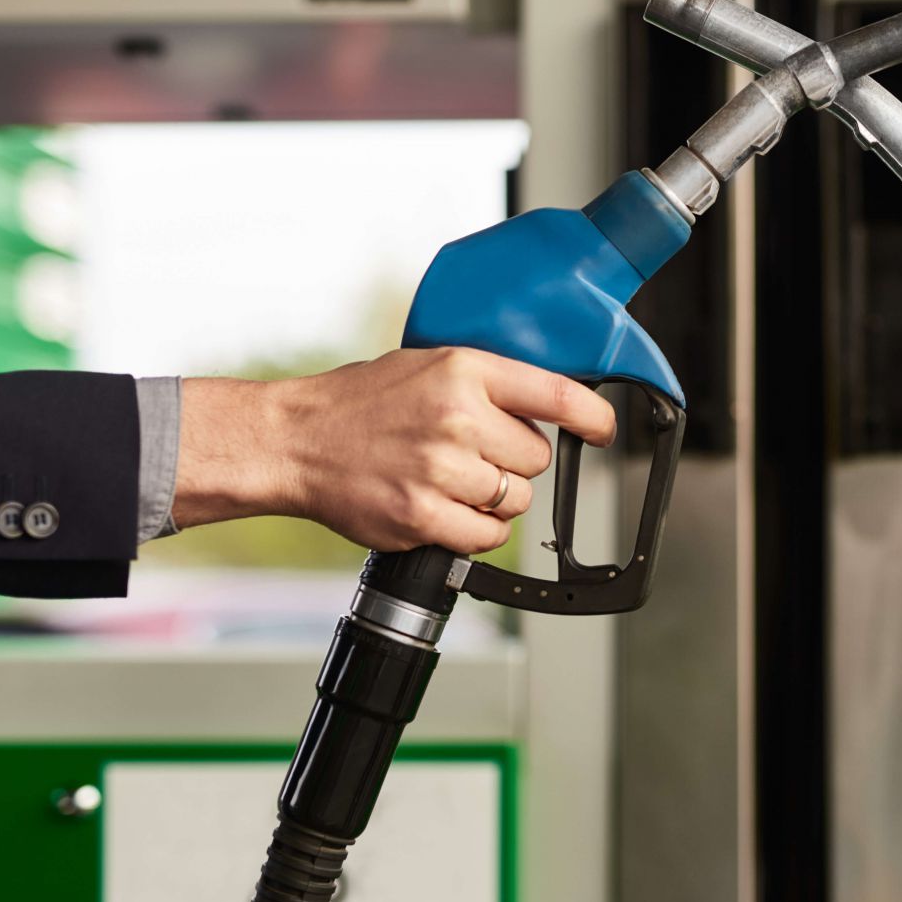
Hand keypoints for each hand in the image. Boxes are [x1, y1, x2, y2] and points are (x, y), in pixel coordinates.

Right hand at [175, 347, 616, 553]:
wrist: (296, 440)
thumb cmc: (361, 403)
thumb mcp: (428, 366)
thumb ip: (487, 384)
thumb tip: (548, 407)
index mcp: (464, 371)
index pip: (555, 395)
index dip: (592, 418)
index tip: (604, 431)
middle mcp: (457, 417)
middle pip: (536, 459)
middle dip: (512, 462)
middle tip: (471, 453)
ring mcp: (440, 469)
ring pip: (515, 499)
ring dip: (495, 498)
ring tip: (452, 480)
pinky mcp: (423, 515)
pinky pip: (488, 535)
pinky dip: (477, 530)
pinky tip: (448, 510)